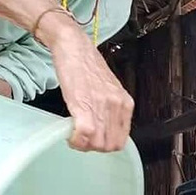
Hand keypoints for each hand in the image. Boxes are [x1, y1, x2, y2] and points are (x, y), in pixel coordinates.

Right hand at [47, 22, 133, 152]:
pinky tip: (70, 135)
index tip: (94, 141)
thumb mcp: (108, 89)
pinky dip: (76, 140)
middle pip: (110, 145)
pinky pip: (85, 135)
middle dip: (94, 148)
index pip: (122, 140)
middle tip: (82, 140)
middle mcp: (117, 106)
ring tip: (75, 136)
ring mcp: (102, 106)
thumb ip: (111, 109)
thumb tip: (105, 129)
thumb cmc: (86, 65)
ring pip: (98, 144)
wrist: (73, 46)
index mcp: (126, 103)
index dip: (105, 145)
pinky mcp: (84, 105)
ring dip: (84, 145)